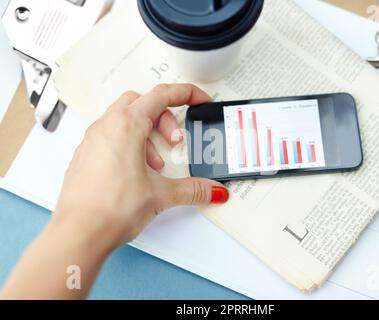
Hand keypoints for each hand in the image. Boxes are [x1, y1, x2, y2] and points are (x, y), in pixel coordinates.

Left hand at [54, 83, 228, 251]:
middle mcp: (105, 127)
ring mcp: (92, 140)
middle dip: (165, 117)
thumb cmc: (109, 209)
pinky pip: (111, 135)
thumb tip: (212, 189)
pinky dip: (129, 143)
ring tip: (156, 163)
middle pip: (142, 102)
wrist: (78, 234)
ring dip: (147, 133)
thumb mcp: (161, 195)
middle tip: (175, 142)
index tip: (199, 99)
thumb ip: (193, 189)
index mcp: (126, 126)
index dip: (186, 93)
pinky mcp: (86, 155)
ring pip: (124, 118)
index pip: (161, 95)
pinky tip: (137, 171)